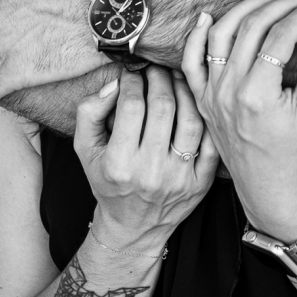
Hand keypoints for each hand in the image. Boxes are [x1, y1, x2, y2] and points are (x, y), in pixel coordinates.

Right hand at [75, 67, 218, 252]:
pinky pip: (211, 142)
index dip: (132, 81)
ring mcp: (179, 178)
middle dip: (159, 78)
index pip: (131, 107)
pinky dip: (205, 118)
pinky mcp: (201, 183)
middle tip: (156, 69)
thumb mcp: (84, 149)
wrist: (132, 227)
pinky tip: (195, 103)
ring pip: (190, 120)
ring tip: (176, 79)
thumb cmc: (107, 181)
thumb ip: (89, 112)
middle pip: (162, 107)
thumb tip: (116, 83)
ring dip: (184, 91)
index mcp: (119, 163)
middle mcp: (151, 172)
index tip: (132, 72)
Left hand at [182, 0, 296, 241]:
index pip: (281, 36)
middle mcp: (228, 90)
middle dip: (281, 5)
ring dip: (244, 9)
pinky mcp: (202, 98)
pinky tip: (208, 16)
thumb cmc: (295, 150)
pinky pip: (191, 61)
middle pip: (252, 28)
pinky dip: (197, 36)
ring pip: (220, 35)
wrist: (268, 187)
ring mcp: (211, 94)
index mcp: (258, 93)